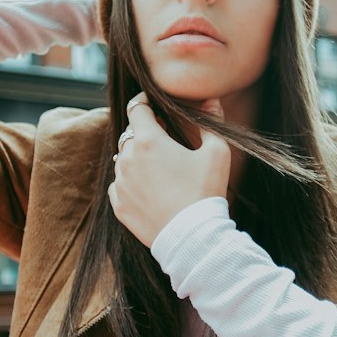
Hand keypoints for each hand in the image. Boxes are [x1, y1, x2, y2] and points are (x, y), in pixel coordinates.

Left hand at [108, 95, 230, 246]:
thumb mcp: (217, 152)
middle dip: (144, 133)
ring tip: (159, 169)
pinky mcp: (119, 205)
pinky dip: (130, 183)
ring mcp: (121, 183)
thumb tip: (211, 99)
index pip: (137, 108)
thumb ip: (210, 121)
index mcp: (148, 140)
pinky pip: (119, 185)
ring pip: (123, 161)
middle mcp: (127, 159)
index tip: (152, 104)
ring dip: (137, 159)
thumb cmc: (206, 191)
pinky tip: (150, 190)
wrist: (193, 237)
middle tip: (163, 139)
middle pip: (130, 135)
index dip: (145, 102)